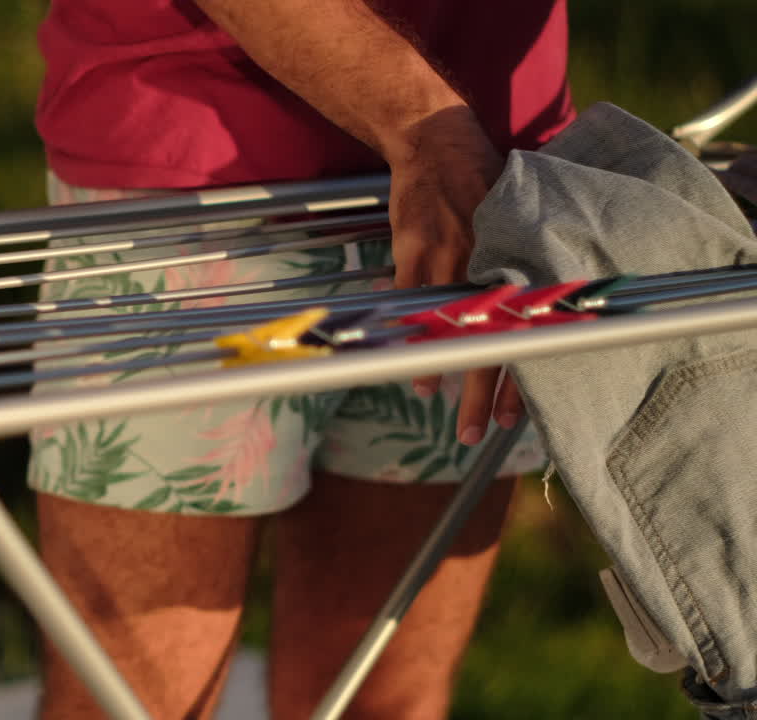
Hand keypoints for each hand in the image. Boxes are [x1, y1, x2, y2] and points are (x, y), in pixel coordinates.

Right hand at [383, 108, 523, 444]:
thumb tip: (535, 311)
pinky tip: (422, 377)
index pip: (524, 331)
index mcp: (515, 258)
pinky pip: (414, 309)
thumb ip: (521, 263)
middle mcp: (484, 262)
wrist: (436, 141)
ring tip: (450, 416)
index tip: (519, 413)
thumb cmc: (483, 178)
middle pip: (487, 342)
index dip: (520, 375)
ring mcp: (445, 258)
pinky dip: (418, 345)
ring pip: (449, 332)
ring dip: (450, 377)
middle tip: (478, 433)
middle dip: (482, 394)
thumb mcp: (516, 219)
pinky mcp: (413, 252)